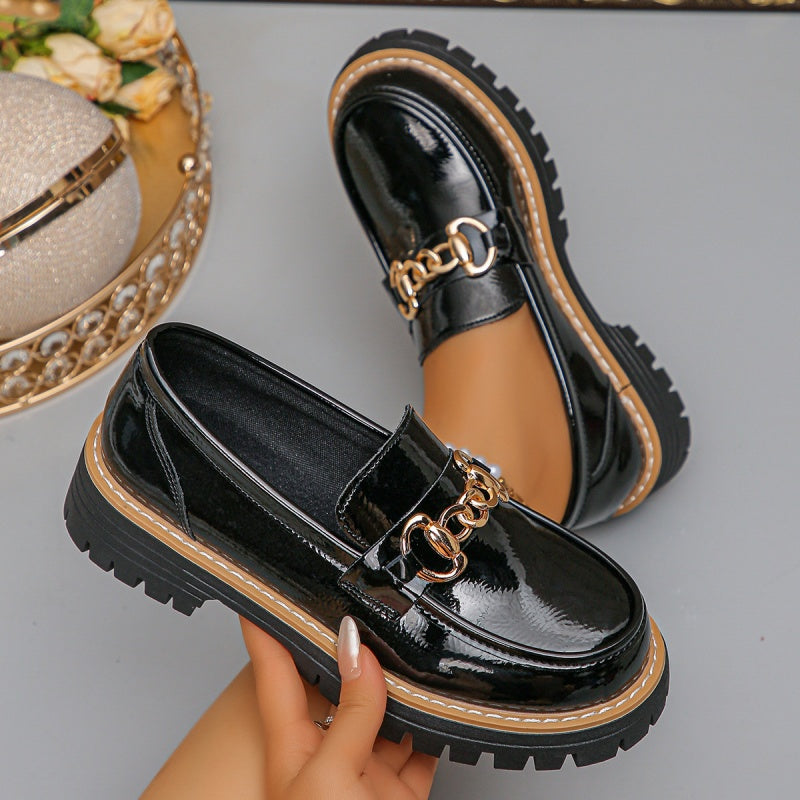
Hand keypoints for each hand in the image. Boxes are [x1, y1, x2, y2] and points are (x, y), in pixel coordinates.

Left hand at [240, 616, 438, 799]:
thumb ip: (351, 714)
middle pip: (337, 690)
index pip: (273, 676)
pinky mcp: (400, 792)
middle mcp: (328, 759)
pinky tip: (437, 704)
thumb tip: (360, 654)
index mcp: (293, 751)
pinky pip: (421, 745)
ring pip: (384, 715)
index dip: (265, 634)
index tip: (260, 596)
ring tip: (406, 651)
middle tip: (359, 612)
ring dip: (399, 688)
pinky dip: (433, 725)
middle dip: (349, 653)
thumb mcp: (331, 776)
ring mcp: (365, 775)